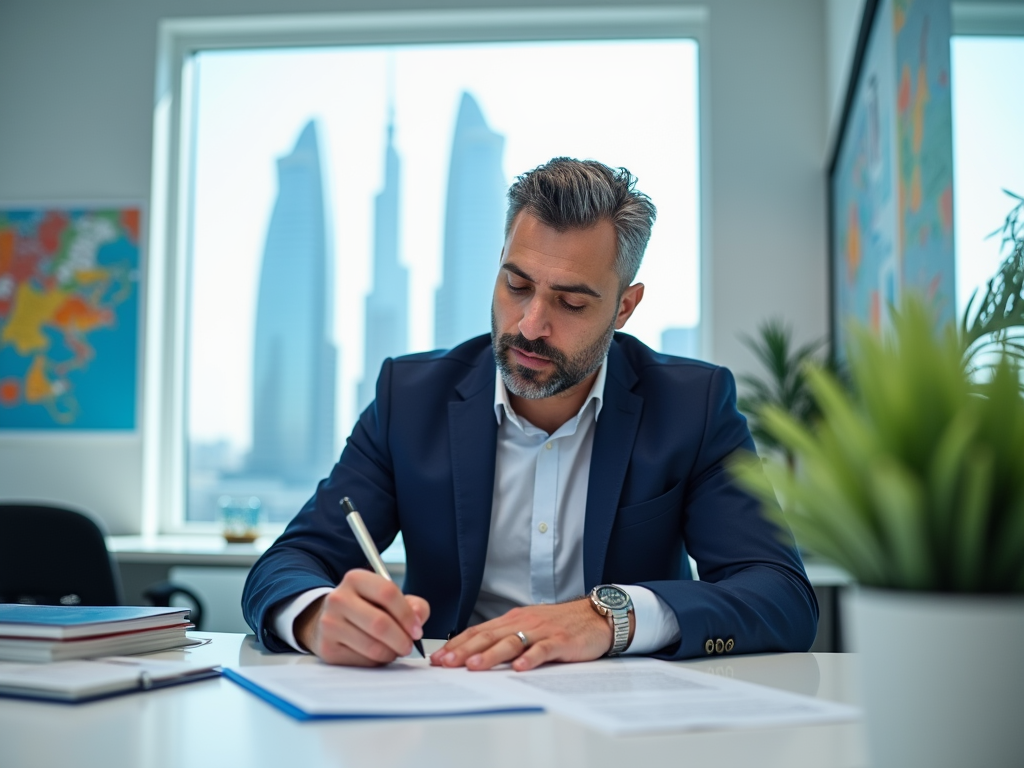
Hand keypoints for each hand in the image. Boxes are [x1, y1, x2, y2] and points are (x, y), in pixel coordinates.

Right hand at [294, 570, 428, 665]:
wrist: (331, 620)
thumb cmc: (367, 608)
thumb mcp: (389, 598)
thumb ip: (413, 604)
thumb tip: (418, 618)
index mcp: (355, 579)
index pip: (387, 593)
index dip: (407, 615)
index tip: (416, 630)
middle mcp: (338, 599)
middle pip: (380, 623)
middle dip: (401, 639)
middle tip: (408, 646)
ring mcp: (330, 624)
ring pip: (372, 646)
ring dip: (390, 653)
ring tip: (393, 650)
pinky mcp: (327, 648)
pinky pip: (362, 661)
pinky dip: (376, 662)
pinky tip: (376, 653)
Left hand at [430, 599, 629, 671]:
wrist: (595, 615)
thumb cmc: (560, 625)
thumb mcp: (529, 626)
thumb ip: (507, 637)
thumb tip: (477, 654)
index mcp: (512, 619)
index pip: (479, 631)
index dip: (457, 645)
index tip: (438, 658)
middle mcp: (524, 622)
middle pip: (489, 636)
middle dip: (465, 651)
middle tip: (445, 663)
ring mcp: (542, 631)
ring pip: (512, 642)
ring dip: (491, 655)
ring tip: (474, 666)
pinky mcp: (561, 641)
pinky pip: (543, 650)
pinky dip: (531, 658)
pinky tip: (520, 668)